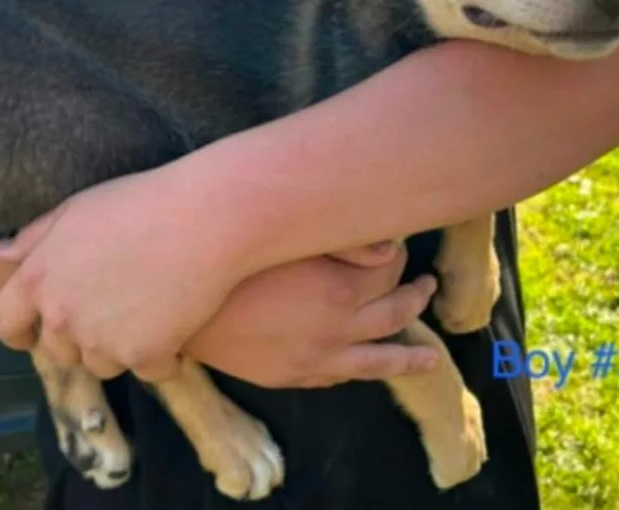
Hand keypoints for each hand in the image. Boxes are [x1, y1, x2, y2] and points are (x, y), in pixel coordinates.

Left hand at [0, 167, 256, 382]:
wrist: (204, 217)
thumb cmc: (143, 201)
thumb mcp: (79, 207)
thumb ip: (36, 236)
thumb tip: (0, 253)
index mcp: (40, 278)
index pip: (7, 323)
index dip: (19, 332)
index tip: (32, 335)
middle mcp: (63, 316)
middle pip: (61, 350)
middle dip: (82, 337)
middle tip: (117, 308)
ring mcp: (103, 340)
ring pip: (103, 364)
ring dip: (121, 348)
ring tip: (151, 312)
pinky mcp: (145, 355)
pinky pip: (150, 371)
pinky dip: (165, 356)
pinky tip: (180, 324)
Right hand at [185, 241, 437, 387]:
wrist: (186, 308)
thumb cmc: (236, 263)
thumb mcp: (291, 240)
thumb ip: (345, 241)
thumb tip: (392, 244)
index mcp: (341, 291)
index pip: (389, 272)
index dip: (399, 256)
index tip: (399, 245)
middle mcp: (339, 330)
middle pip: (395, 314)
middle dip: (416, 297)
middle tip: (428, 286)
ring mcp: (317, 359)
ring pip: (379, 362)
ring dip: (409, 356)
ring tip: (431, 357)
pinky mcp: (292, 376)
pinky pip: (339, 378)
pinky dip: (359, 371)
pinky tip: (365, 367)